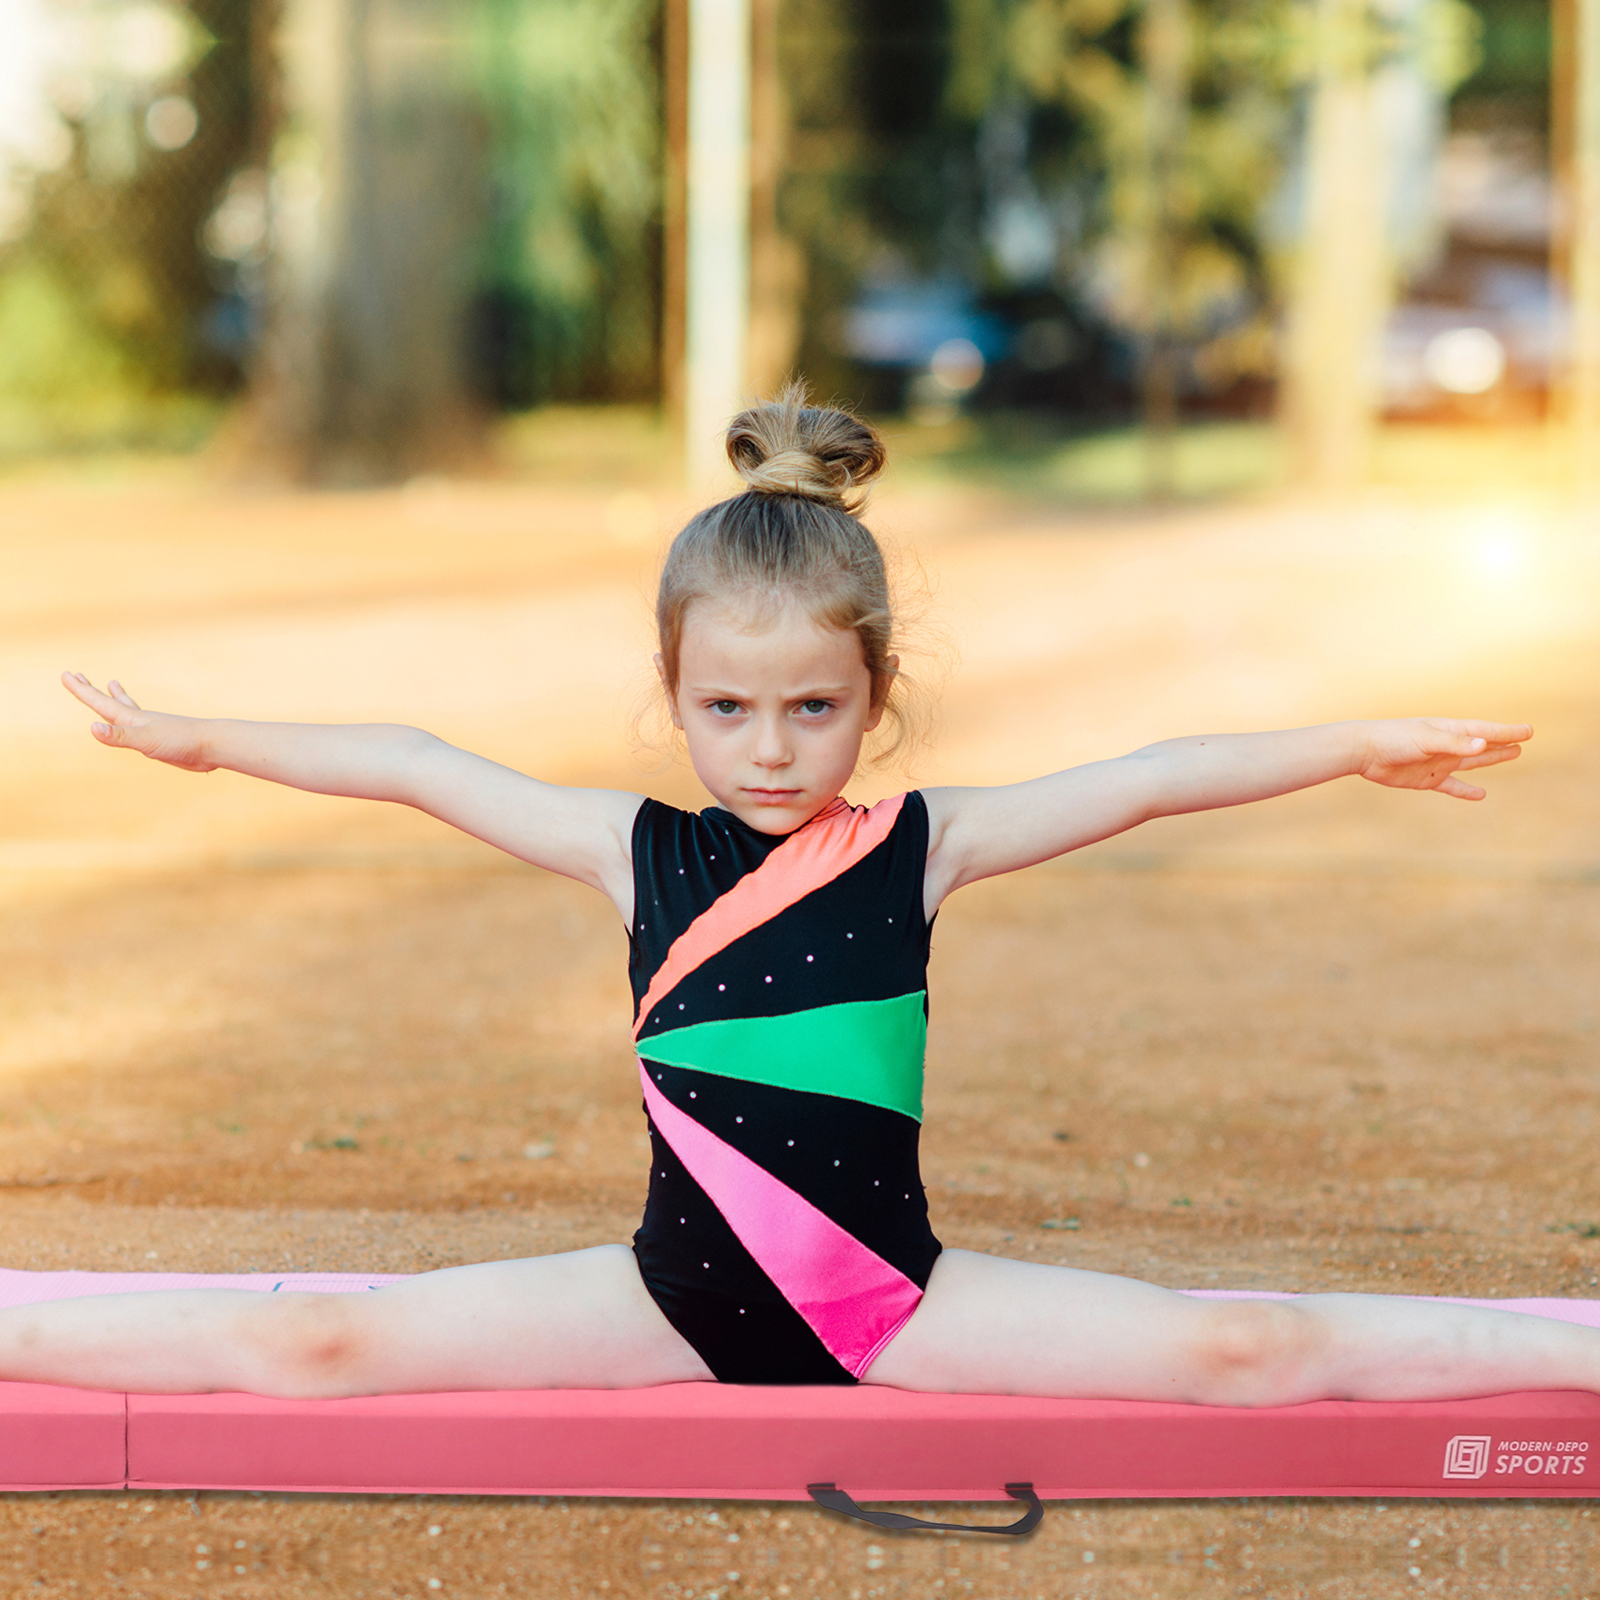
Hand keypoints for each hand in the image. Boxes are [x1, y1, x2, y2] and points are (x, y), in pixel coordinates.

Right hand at [61, 672, 216, 772]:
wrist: (213, 746)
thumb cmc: (181, 741)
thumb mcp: (145, 741)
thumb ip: (119, 737)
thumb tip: (92, 728)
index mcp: (132, 719)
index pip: (100, 701)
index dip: (81, 690)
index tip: (66, 674)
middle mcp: (140, 720)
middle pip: (110, 701)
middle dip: (91, 690)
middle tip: (77, 675)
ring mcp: (152, 729)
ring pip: (128, 710)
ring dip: (116, 698)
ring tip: (112, 684)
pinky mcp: (163, 740)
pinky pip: (141, 728)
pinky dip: (134, 722)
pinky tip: (139, 723)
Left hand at [1357, 717, 1529, 800]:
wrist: (1364, 752)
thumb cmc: (1394, 739)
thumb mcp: (1426, 739)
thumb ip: (1454, 744)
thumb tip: (1484, 744)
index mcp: (1449, 731)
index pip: (1485, 730)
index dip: (1507, 731)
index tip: (1529, 731)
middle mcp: (1447, 746)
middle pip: (1482, 745)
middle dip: (1503, 742)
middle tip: (1524, 739)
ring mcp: (1438, 763)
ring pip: (1472, 763)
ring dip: (1491, 759)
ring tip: (1513, 754)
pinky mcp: (1426, 779)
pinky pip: (1452, 786)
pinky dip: (1466, 791)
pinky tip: (1480, 795)